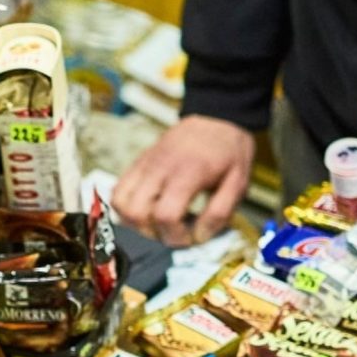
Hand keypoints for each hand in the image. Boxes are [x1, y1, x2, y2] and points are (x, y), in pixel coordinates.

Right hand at [111, 115, 255, 246]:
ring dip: (135, 222)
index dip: (174, 236)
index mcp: (188, 173)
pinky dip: (125, 207)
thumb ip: (219, 213)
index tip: (189, 237)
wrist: (216, 119)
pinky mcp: (138, 163)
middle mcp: (161, 167)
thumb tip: (198, 237)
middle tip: (172, 231)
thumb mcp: (238, 183)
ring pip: (120, 202)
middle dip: (152, 232)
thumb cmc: (228, 153)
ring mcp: (145, 164)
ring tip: (157, 222)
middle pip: (136, 212)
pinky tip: (146, 210)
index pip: (165, 215)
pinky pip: (118, 190)